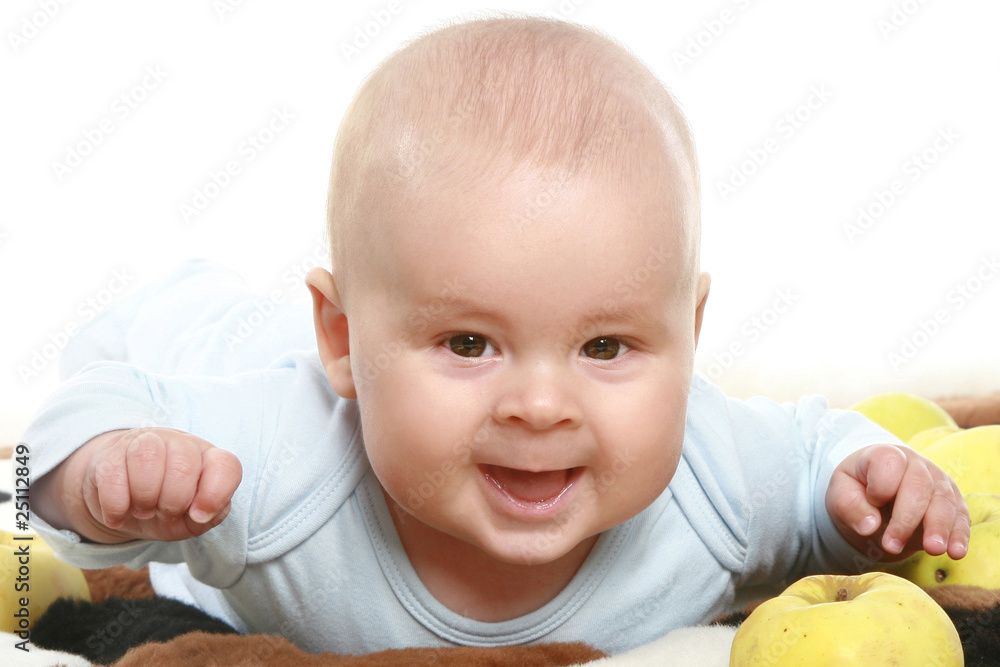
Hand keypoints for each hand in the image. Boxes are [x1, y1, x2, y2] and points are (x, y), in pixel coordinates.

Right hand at [70, 428, 241, 542]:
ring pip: (147, 457)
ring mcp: (143, 443)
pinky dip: (116, 505)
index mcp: (208, 458)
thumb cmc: (167, 508)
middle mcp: (179, 443)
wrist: (123, 501)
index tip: (198, 516)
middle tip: (164, 514)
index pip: (226, 465)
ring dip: (145, 497)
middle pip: (183, 465)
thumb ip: (210, 514)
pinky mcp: (109, 455)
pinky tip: (118, 515)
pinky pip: (112, 475)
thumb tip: (200, 513)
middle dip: (173, 502)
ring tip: (143, 510)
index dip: (215, 495)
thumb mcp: (193, 519)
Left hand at [826, 444, 969, 561]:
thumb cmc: (856, 489)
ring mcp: (937, 481)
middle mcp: (916, 464)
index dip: (881, 487)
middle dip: (907, 518)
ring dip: (939, 527)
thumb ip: (850, 505)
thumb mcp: (841, 493)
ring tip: (933, 550)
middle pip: (919, 486)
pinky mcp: (952, 500)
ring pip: (944, 501)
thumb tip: (869, 526)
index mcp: (885, 455)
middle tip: (892, 546)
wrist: (876, 489)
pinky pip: (960, 515)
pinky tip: (956, 552)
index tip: (872, 502)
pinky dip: (959, 534)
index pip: (889, 464)